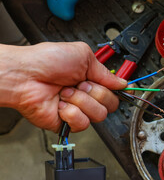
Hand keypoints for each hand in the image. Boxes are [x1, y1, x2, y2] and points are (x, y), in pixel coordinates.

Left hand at [0, 42, 126, 131]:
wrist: (25, 75)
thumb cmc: (47, 60)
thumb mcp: (83, 56)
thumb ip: (105, 71)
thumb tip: (121, 82)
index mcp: (91, 78)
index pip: (114, 90)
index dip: (119, 90)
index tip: (123, 88)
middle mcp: (86, 95)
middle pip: (111, 104)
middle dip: (96, 92)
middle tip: (80, 84)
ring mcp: (77, 110)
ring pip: (98, 115)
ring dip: (82, 101)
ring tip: (66, 92)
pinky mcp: (67, 123)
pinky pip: (83, 124)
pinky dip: (72, 113)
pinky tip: (61, 104)